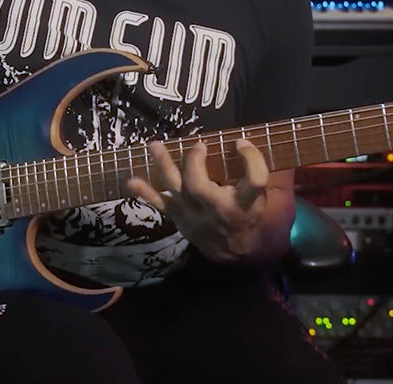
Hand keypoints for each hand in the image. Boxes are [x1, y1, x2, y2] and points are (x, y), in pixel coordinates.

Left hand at [127, 139, 269, 262]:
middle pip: (199, 186)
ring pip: (175, 189)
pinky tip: (131, 181)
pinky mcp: (179, 217)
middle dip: (194, 162)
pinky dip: (144, 192)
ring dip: (164, 165)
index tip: (239, 143)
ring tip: (154, 145)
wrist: (232, 250)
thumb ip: (256, 171)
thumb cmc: (246, 214)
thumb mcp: (261, 196)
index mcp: (245, 203)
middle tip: (198, 145)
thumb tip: (240, 141)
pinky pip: (160, 205)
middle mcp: (217, 210)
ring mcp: (193, 215)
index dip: (250, 158)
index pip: (254, 180)